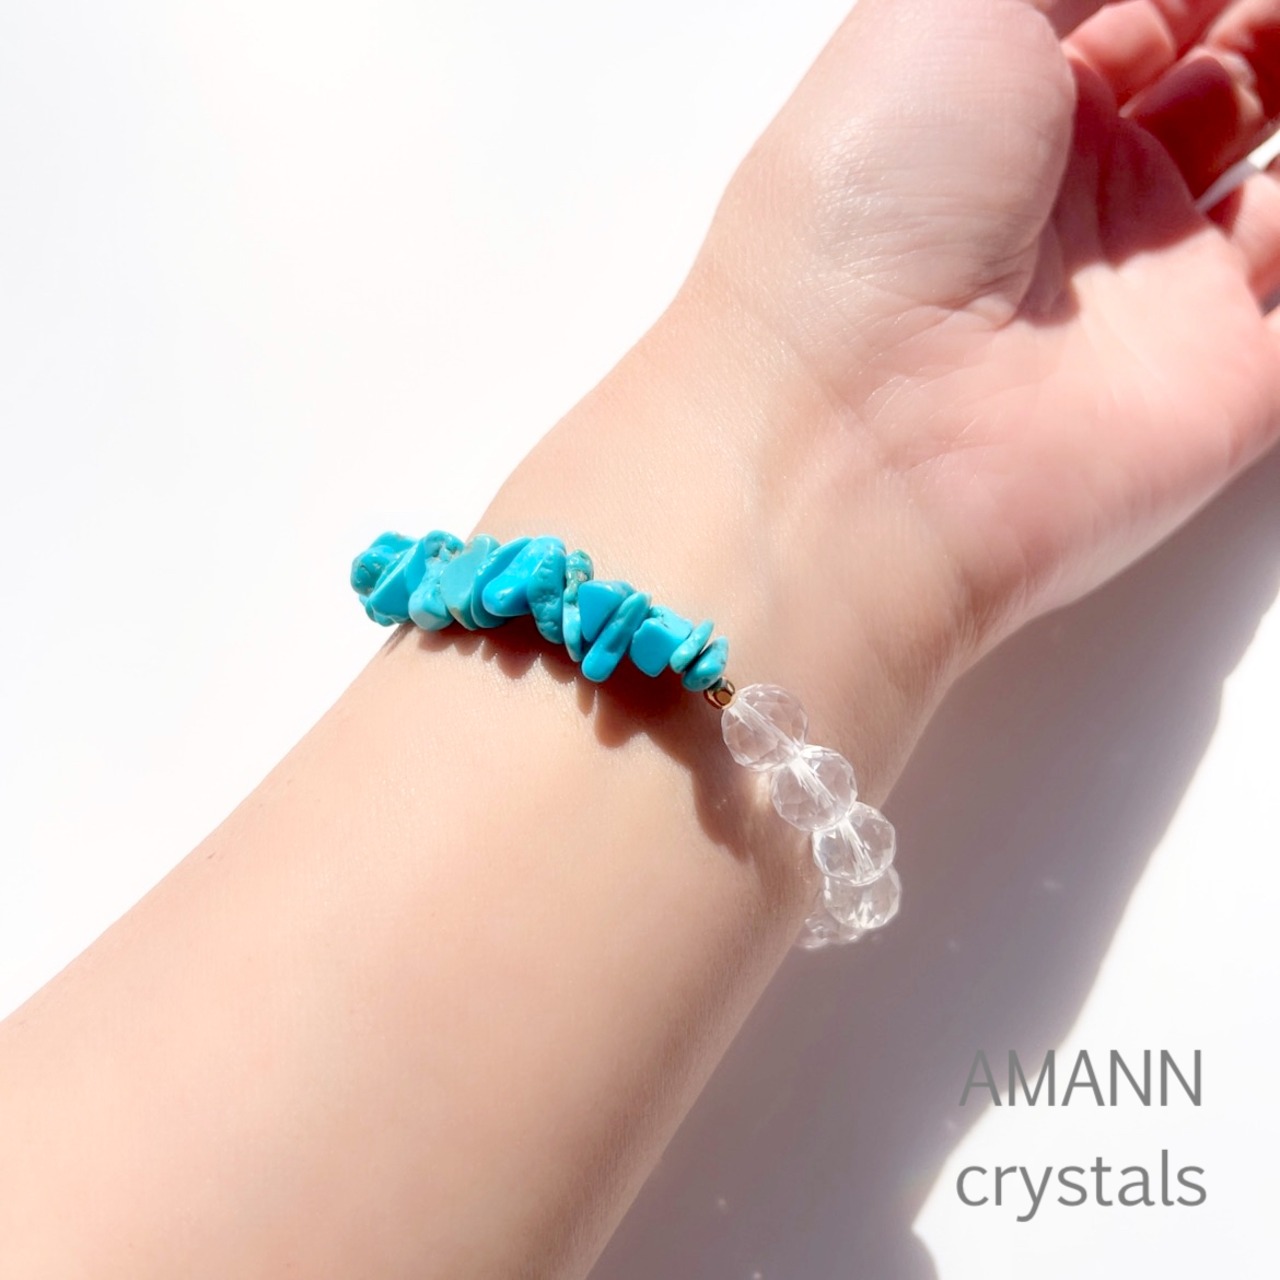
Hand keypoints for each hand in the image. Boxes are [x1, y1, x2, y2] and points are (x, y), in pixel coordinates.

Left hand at [700, 0, 1279, 647]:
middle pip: (1225, 79)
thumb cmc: (865, 212)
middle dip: (1267, 22)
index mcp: (997, 101)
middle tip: (1273, 11)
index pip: (1139, 4)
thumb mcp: (950, 1)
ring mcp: (1149, 300)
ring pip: (1278, 190)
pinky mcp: (1217, 393)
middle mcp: (1073, 200)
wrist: (858, 438)